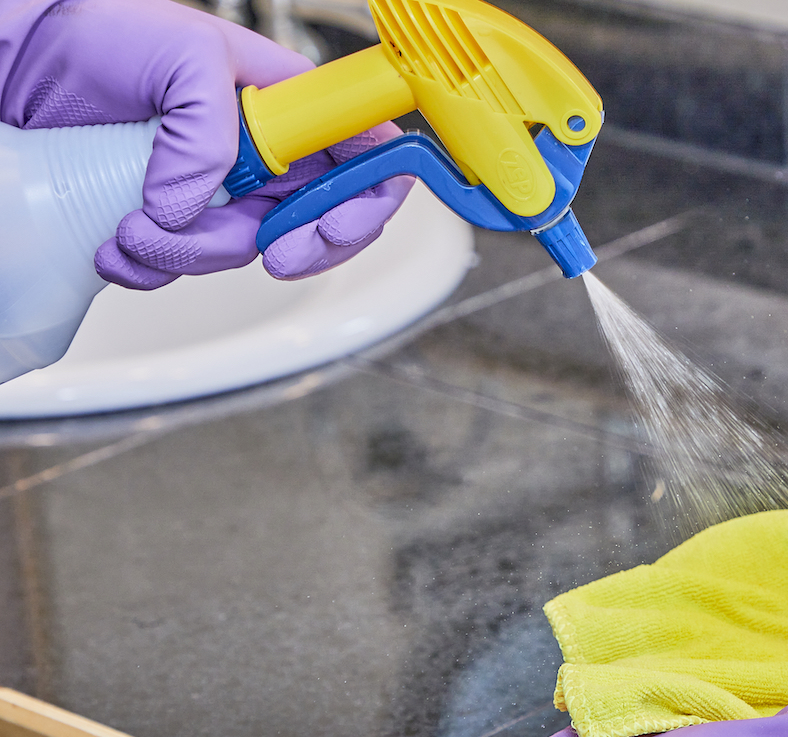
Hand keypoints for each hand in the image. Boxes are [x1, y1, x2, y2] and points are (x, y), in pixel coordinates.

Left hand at [2, 0, 410, 288]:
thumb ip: (209, 127)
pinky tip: (120, 247)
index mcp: (293, 106)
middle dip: (292, 246)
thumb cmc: (107, 32)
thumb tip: (195, 205)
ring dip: (193, 253)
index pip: (368, 156)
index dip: (368, 200)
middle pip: (318, 221)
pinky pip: (186, 265)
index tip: (334, 224)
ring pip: (244, 250)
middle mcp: (268, 154)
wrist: (26, 60)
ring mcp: (224, 192)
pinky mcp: (178, 221)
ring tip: (135, 227)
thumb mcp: (182, 53)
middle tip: (273, 254)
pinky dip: (152, 268)